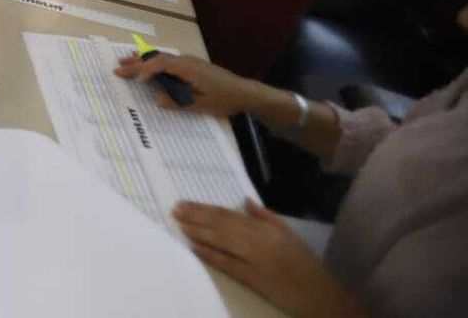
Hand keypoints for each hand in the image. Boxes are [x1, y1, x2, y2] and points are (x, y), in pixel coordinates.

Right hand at [114, 52, 263, 116]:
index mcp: (187, 68)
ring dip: (143, 60)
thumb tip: (157, 99)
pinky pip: (167, 59)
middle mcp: (185, 60)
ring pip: (161, 57)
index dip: (144, 70)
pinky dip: (153, 61)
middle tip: (117, 67)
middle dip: (136, 62)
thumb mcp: (201, 105)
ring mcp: (188, 61)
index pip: (160, 64)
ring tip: (126, 61)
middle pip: (157, 57)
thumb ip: (178, 102)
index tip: (132, 78)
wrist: (244, 92)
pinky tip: (149, 65)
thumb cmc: (224, 99)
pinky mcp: (191, 65)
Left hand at [174, 201, 365, 317]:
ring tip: (181, 225)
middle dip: (197, 216)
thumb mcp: (288, 234)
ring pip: (222, 240)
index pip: (230, 215)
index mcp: (267, 228)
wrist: (320, 294)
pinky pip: (228, 263)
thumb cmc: (304, 265)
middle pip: (222, 224)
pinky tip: (195, 247)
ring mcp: (256, 259)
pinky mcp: (254, 278)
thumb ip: (266, 217)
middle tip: (176, 210)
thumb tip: (245, 201)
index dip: (206, 209)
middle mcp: (260, 240)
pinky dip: (210, 254)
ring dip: (199, 232)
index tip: (187, 204)